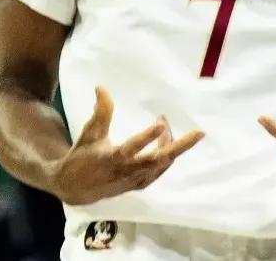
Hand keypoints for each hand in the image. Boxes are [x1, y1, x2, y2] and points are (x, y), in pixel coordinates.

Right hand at [49, 87, 203, 205]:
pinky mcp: (139, 185)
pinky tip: (168, 143)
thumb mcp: (89, 134)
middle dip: (180, 146)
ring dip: (172, 146)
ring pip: (162, 165)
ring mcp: (136, 180)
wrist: (77, 188)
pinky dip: (167, 157)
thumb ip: (100, 112)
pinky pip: (159, 171)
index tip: (160, 123)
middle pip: (159, 159)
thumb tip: (102, 87)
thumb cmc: (82, 157)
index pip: (132, 147)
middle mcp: (128, 171)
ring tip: (167, 125)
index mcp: (112, 158)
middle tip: (199, 133)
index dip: (146, 137)